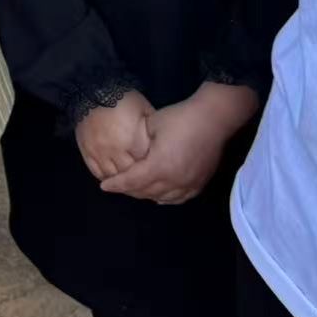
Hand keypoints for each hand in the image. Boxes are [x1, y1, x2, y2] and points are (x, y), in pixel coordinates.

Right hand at [75, 90, 153, 179]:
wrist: (92, 91)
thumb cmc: (122, 99)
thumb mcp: (144, 109)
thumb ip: (153, 129)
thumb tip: (162, 143)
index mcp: (132, 139)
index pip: (145, 164)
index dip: (151, 167)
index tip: (155, 167)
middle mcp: (115, 150)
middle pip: (129, 173)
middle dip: (137, 176)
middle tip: (144, 177)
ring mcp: (99, 152)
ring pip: (113, 177)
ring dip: (121, 180)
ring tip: (129, 179)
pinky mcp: (87, 152)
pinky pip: (97, 172)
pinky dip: (106, 177)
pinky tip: (113, 177)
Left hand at [99, 84, 257, 204]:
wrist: (213, 119)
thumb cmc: (180, 117)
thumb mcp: (151, 124)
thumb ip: (139, 143)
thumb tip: (131, 152)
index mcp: (159, 166)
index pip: (132, 181)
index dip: (116, 184)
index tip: (103, 186)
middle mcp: (173, 180)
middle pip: (145, 192)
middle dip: (129, 190)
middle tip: (118, 185)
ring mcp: (188, 184)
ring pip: (161, 198)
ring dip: (146, 195)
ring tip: (135, 188)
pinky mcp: (199, 184)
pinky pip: (179, 199)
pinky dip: (165, 198)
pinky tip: (159, 195)